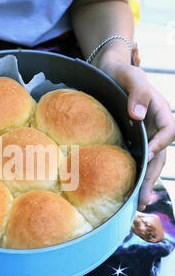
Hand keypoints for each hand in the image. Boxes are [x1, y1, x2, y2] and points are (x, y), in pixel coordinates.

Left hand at [99, 62, 174, 209]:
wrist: (108, 72)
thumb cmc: (120, 72)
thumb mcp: (130, 75)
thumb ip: (137, 91)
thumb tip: (137, 115)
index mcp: (160, 110)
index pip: (168, 130)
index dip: (160, 143)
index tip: (146, 156)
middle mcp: (155, 126)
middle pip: (160, 153)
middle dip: (153, 175)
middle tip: (143, 198)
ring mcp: (145, 135)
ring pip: (151, 161)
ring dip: (147, 181)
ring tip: (139, 203)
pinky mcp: (134, 141)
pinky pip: (139, 160)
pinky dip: (137, 175)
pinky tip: (130, 192)